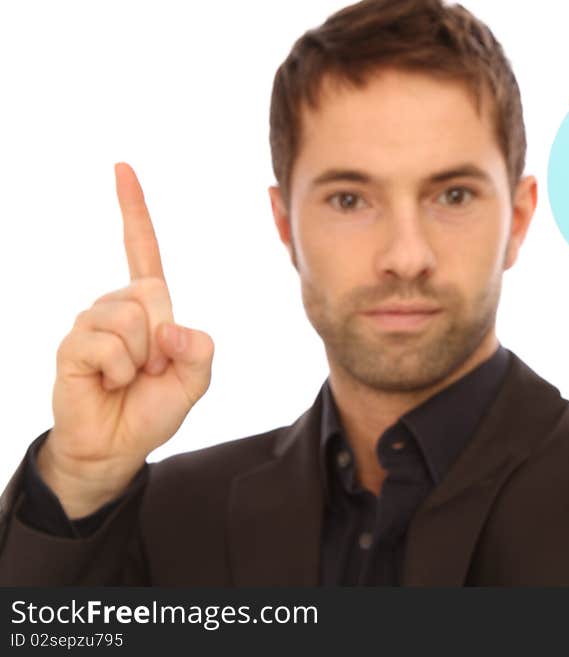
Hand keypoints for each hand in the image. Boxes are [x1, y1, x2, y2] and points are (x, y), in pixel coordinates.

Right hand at [38, 163, 214, 517]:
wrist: (118, 447)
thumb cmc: (153, 409)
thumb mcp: (195, 380)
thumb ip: (200, 350)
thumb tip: (170, 327)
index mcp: (148, 307)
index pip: (141, 250)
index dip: (133, 211)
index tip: (122, 169)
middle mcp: (116, 306)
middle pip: (151, 291)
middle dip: (162, 337)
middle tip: (151, 369)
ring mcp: (90, 323)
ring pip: (131, 318)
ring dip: (142, 358)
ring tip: (130, 378)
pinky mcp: (72, 345)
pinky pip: (108, 344)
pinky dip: (121, 370)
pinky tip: (111, 382)